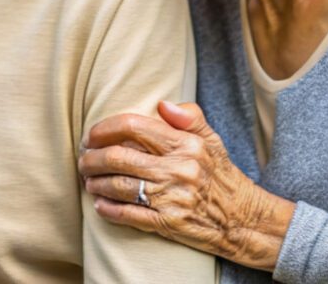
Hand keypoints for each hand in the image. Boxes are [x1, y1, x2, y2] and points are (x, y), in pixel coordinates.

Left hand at [78, 101, 292, 269]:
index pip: (133, 126)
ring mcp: (171, 197)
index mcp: (185, 144)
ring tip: (88, 180)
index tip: (92, 135)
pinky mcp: (168, 223)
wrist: (244, 220)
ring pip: (118, 186)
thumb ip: (189, 117)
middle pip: (118, 157)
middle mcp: (177, 169)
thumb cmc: (222, 176)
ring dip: (95, 182)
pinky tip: (99, 204)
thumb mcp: (212, 141)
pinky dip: (107, 209)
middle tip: (83, 158)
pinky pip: (128, 214)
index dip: (104, 129)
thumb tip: (161, 103)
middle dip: (91, 157)